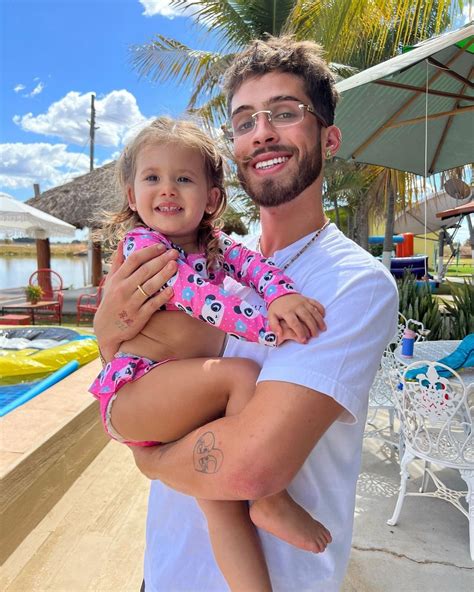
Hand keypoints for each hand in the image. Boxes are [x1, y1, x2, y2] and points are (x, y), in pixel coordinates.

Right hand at [94, 241, 178, 359]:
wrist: (106, 329)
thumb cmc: (111, 302)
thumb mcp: (111, 282)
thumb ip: (118, 262)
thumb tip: (123, 242)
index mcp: (117, 279)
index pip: (134, 260)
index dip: (149, 252)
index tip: (162, 246)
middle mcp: (123, 289)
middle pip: (145, 271)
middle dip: (161, 260)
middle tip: (174, 253)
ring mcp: (131, 303)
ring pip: (150, 286)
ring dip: (164, 274)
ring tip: (175, 265)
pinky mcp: (139, 317)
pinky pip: (153, 305)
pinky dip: (162, 297)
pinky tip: (172, 290)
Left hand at [268, 294, 325, 343]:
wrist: (279, 292)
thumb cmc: (276, 307)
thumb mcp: (271, 316)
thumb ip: (274, 326)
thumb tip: (279, 335)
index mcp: (287, 311)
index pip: (295, 323)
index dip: (300, 332)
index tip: (304, 340)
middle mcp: (296, 306)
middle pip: (306, 318)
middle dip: (312, 328)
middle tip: (315, 336)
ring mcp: (303, 302)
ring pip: (313, 311)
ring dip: (319, 320)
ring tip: (323, 329)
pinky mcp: (307, 299)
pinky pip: (316, 303)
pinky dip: (321, 309)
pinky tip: (323, 316)